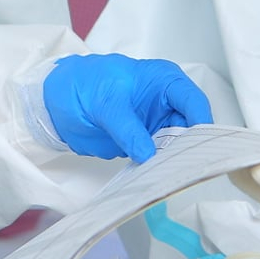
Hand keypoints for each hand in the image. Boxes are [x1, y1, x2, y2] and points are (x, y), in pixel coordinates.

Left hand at [42, 53, 212, 161]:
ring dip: (174, 162)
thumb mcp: (105, 102)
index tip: (200, 147)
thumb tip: (148, 153)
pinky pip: (159, 158)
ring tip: (169, 177)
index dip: (201, 123)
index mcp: (165, 81)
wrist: (58, 99)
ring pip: (177, 146)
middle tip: (184, 169)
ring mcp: (157, 124)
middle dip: (189, 148)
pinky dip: (158, 168)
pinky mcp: (145, 143)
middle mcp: (167, 103)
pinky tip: (155, 178)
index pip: (193, 101)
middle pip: (191, 128)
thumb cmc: (84, 84)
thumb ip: (127, 128)